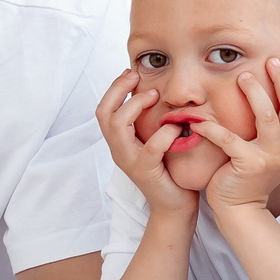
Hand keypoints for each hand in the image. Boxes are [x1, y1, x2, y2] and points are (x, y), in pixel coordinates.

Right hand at [96, 72, 196, 227]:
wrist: (174, 207)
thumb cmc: (170, 171)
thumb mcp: (157, 142)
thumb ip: (152, 122)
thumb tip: (158, 91)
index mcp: (119, 142)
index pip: (103, 110)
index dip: (114, 88)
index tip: (130, 72)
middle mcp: (119, 150)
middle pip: (104, 113)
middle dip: (118, 90)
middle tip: (137, 78)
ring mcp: (130, 162)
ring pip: (118, 126)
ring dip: (135, 106)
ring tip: (154, 96)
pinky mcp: (146, 172)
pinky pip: (150, 148)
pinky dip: (164, 134)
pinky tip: (176, 127)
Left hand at [197, 60, 279, 215]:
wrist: (241, 210)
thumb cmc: (252, 177)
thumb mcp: (274, 153)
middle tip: (270, 61)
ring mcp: (271, 158)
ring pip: (268, 117)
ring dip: (255, 93)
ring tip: (243, 76)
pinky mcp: (248, 165)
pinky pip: (229, 139)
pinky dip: (213, 127)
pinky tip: (200, 120)